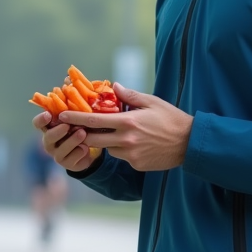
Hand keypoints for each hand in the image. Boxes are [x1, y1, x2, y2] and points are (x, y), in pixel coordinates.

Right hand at [33, 110, 96, 172]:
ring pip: (61, 150)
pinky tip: (86, 148)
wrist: (89, 150)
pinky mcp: (66, 164)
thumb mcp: (75, 120)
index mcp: (49, 128)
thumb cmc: (79, 129)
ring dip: (72, 141)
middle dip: (58, 131)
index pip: (38, 123)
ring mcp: (57, 154)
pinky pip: (72, 159)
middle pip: (48, 137)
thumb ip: (71, 113)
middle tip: (67, 126)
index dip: (41, 119)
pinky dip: (80, 152)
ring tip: (82, 133)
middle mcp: (50, 141)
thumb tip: (74, 97)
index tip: (48, 115)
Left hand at [57, 84, 192, 171]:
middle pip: (94, 139)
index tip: (62, 116)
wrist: (189, 143)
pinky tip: (137, 143)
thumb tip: (114, 87)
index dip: (75, 118)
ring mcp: (131, 155)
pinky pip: (122, 156)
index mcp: (128, 122)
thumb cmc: (172, 119)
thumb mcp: (152, 102)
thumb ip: (130, 96)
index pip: (94, 120)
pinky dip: (123, 150)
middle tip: (80, 128)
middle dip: (85, 134)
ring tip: (121, 132)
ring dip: (108, 141)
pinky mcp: (136, 164)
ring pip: (108, 149)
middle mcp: (126, 140)